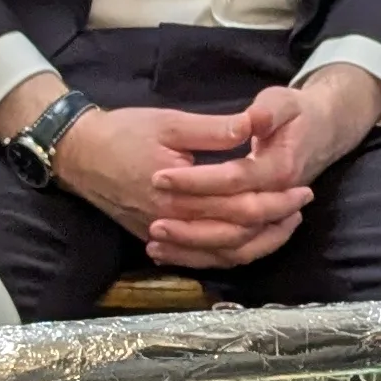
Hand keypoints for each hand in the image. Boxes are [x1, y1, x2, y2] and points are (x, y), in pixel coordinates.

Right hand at [53, 96, 329, 270]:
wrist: (78, 154)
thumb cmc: (123, 132)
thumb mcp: (170, 122)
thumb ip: (213, 130)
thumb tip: (251, 126)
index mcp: (181, 192)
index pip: (241, 205)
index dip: (276, 199)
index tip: (302, 187)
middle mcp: (174, 221)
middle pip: (237, 234)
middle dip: (274, 221)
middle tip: (301, 206)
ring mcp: (163, 235)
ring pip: (220, 254)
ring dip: (257, 243)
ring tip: (283, 226)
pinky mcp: (156, 239)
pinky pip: (198, 259)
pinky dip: (225, 256)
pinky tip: (246, 245)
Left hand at [151, 74, 380, 262]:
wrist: (322, 132)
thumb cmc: (296, 114)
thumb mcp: (282, 101)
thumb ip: (267, 111)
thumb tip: (252, 118)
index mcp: (280, 169)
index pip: (235, 179)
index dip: (197, 180)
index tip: (158, 176)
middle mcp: (277, 201)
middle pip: (234, 223)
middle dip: (191, 224)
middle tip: (153, 221)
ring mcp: (271, 220)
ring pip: (234, 248)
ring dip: (194, 248)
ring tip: (156, 243)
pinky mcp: (261, 229)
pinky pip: (234, 254)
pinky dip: (203, 258)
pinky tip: (169, 254)